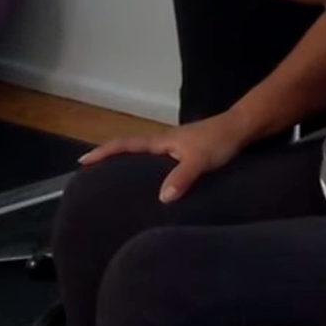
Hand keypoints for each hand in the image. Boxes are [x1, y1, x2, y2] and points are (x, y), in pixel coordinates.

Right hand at [78, 113, 248, 202]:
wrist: (242, 128)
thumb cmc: (220, 141)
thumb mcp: (200, 160)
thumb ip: (182, 176)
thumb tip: (161, 198)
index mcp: (162, 141)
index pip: (126, 145)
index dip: (104, 152)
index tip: (83, 161)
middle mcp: (166, 142)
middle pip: (132, 149)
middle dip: (111, 159)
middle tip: (93, 175)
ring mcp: (177, 146)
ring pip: (147, 156)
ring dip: (130, 165)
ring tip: (117, 184)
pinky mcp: (188, 152)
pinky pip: (161, 162)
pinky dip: (150, 170)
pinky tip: (155, 185)